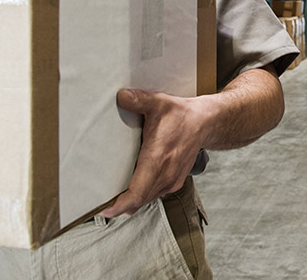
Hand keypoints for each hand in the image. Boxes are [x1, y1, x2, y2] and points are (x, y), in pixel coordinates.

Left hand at [102, 89, 207, 217]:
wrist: (206, 123)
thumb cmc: (183, 115)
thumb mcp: (159, 102)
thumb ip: (138, 99)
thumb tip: (121, 96)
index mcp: (158, 158)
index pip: (137, 192)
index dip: (120, 205)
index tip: (105, 211)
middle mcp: (165, 173)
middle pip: (138, 201)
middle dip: (119, 206)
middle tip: (100, 205)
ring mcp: (171, 179)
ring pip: (146, 199)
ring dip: (131, 202)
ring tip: (113, 200)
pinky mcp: (175, 180)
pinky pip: (154, 195)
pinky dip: (142, 196)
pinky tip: (133, 190)